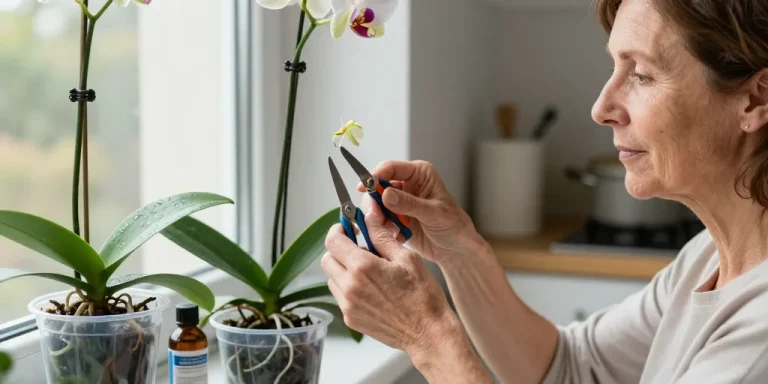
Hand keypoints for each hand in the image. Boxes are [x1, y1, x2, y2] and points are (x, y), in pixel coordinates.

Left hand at [321, 200, 455, 356]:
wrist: (428, 332)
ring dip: (343, 270)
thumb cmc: (422, 296)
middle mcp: (350, 287)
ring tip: (368, 271)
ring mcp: (348, 305)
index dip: (339, 230)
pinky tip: (371, 288)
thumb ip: (381, 235)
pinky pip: (340, 296)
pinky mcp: (351, 318)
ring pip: (332, 278)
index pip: (333, 241)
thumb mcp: (405, 258)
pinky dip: (349, 287)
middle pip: (327, 259)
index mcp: (362, 267)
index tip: (348, 228)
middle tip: (359, 248)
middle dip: (340, 250)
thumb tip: (368, 215)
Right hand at [358, 160, 478, 263]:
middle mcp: (407, 184)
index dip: (376, 176)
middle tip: (374, 215)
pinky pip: (379, 219)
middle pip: (378, 186)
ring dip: (377, 217)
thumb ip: (409, 203)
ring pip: (376, 203)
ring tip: (389, 229)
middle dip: (374, 201)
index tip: (365, 187)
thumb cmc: (453, 225)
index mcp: (419, 174)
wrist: (455, 249)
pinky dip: (382, 227)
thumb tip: (386, 194)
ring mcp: (399, 201)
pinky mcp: (395, 217)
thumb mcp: (433, 213)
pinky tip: (396, 235)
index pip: (391, 168)